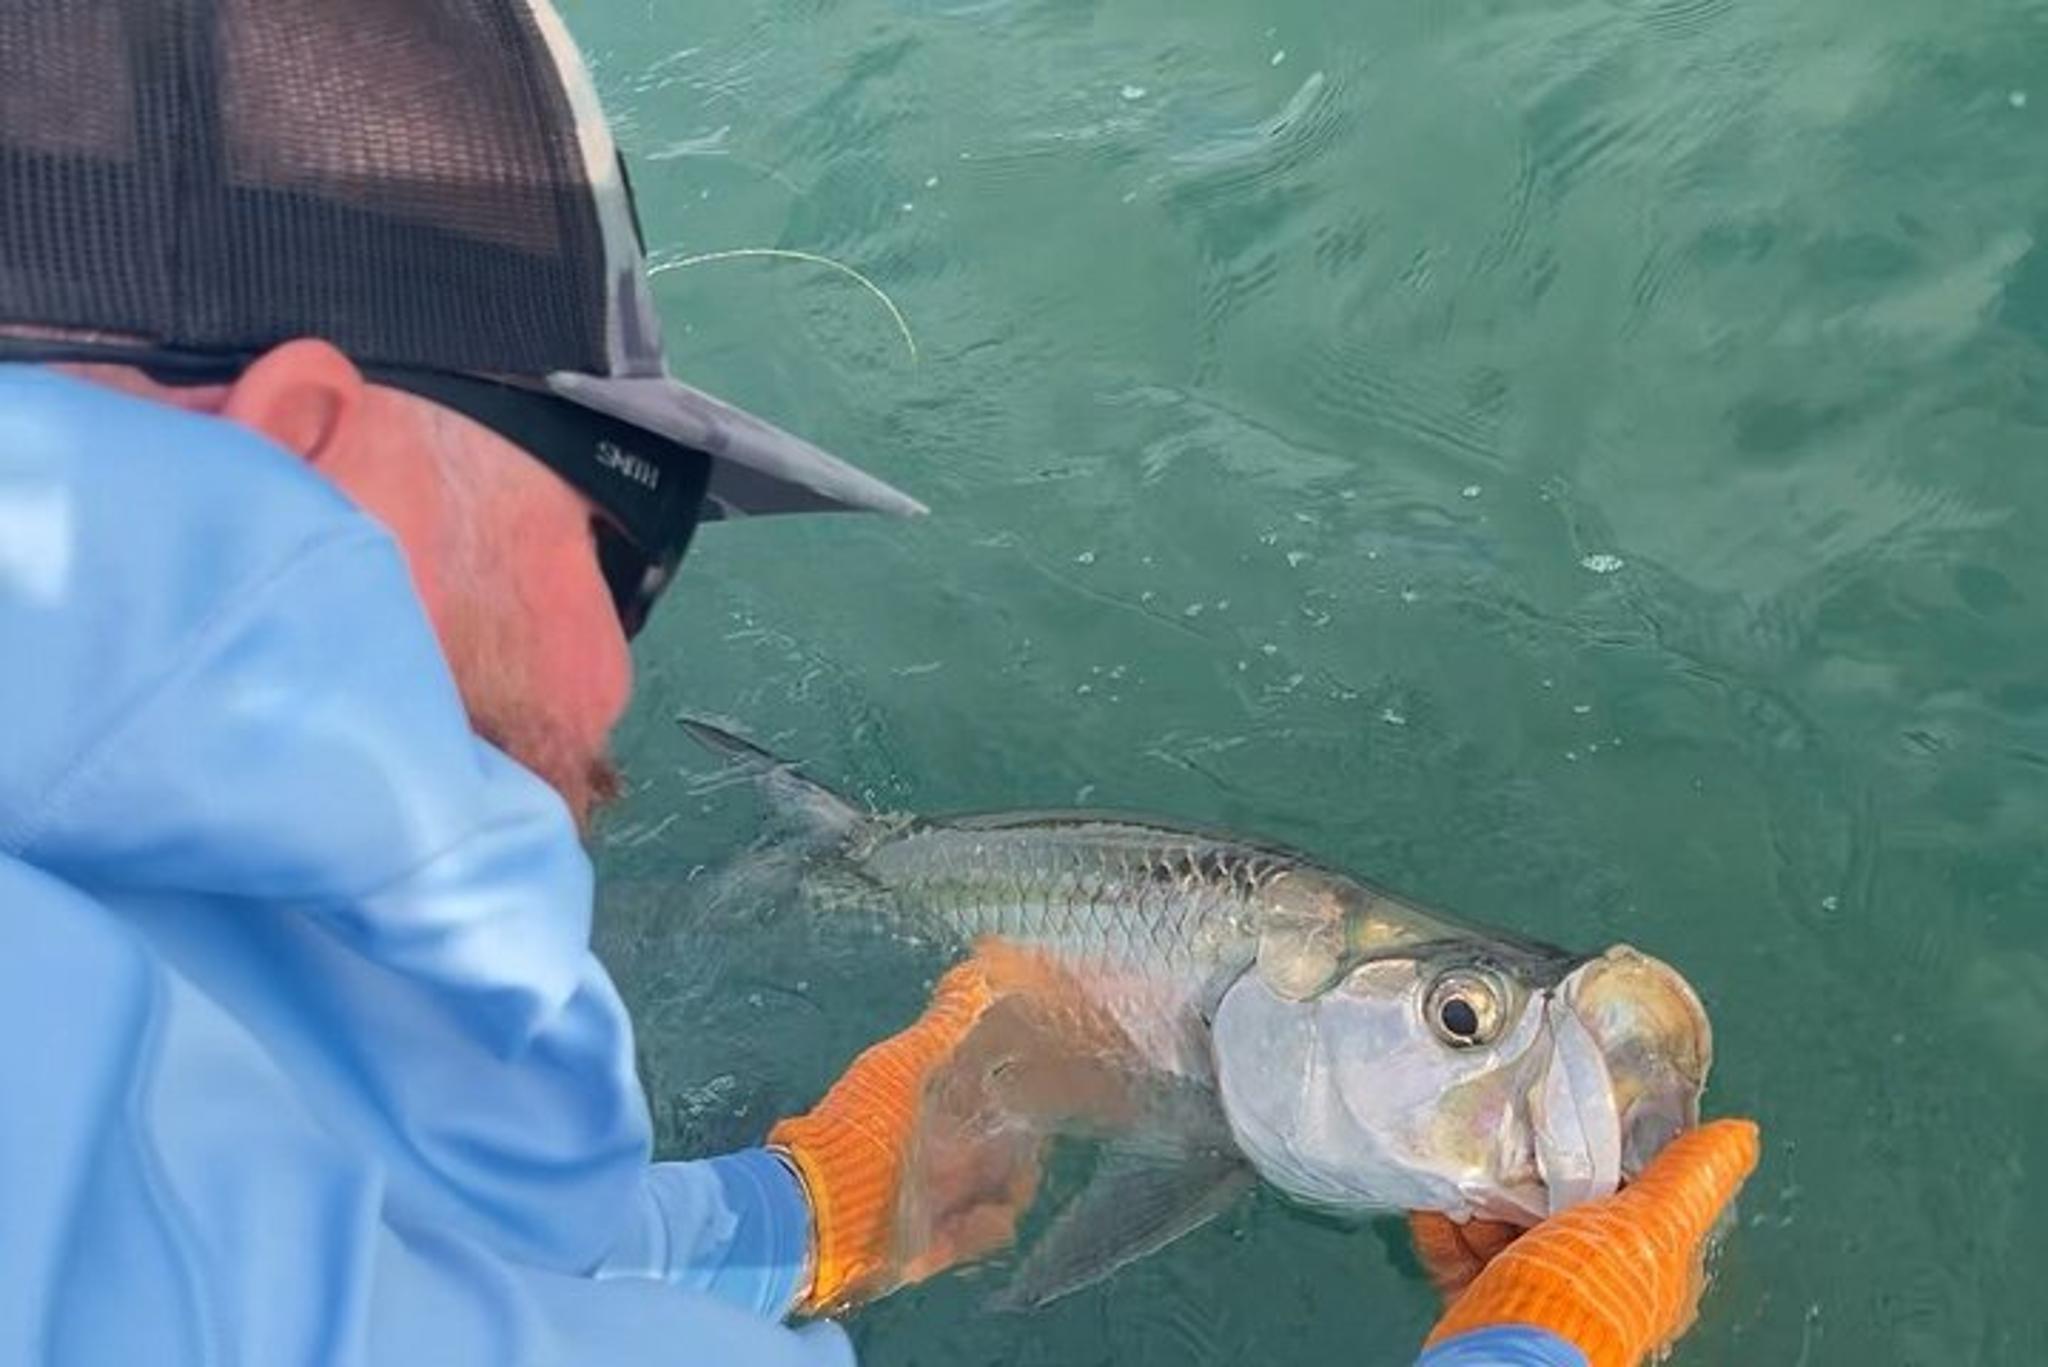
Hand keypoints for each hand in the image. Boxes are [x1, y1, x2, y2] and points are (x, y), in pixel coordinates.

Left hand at [769, 942, 1119, 1313]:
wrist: (823, 1210)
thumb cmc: (865, 1126)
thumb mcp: (903, 1064)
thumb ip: (944, 1024)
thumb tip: (977, 971)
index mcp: (924, 1105)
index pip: (981, 1096)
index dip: (1014, 1094)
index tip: (1040, 1091)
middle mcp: (929, 1151)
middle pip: (999, 1146)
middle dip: (1021, 1149)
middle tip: (1027, 1152)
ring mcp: (931, 1199)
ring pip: (1000, 1190)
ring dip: (1012, 1189)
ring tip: (1007, 1190)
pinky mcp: (933, 1243)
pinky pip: (982, 1233)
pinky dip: (988, 1226)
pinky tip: (984, 1216)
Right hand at [1421, 1118, 1759, 1366]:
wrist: (1509, 1351)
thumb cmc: (1588, 1290)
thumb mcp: (1652, 1223)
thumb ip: (1690, 1178)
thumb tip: (1741, 1135)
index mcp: (1646, 1263)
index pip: (1633, 1192)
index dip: (1609, 1150)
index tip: (1579, 1107)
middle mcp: (1593, 1278)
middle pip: (1562, 1206)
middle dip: (1533, 1168)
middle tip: (1510, 1125)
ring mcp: (1536, 1289)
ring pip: (1507, 1227)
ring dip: (1483, 1194)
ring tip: (1466, 1157)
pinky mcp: (1484, 1301)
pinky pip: (1461, 1254)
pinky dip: (1444, 1225)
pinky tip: (1434, 1200)